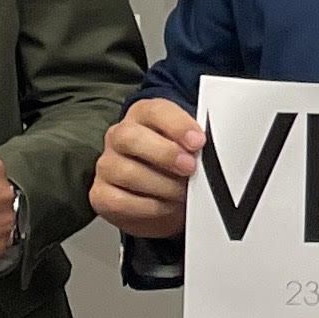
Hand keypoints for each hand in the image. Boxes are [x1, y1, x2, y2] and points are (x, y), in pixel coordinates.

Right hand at [91, 97, 203, 238]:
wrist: (163, 201)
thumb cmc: (178, 167)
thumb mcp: (192, 149)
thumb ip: (198, 142)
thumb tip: (217, 146)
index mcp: (144, 115)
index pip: (156, 111)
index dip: (177, 125)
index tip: (198, 142)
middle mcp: (120, 136)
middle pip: (131, 137)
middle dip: (164, 153)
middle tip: (190, 168)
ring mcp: (107, 165)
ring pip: (126, 171)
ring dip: (162, 185)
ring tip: (183, 193)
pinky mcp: (101, 194)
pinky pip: (120, 201)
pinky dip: (149, 207)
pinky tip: (166, 205)